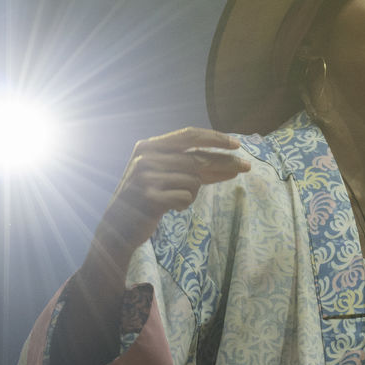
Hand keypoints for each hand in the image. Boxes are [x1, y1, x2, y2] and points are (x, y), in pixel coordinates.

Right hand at [90, 127, 248, 268]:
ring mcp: (147, 177)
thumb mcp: (162, 174)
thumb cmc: (145, 199)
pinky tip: (169, 208)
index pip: (189, 135)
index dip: (215, 138)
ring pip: (194, 180)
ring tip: (174, 199)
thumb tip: (230, 162)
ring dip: (191, 193)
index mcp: (148, 146)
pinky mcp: (150, 197)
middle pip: (197, 158)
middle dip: (225, 163)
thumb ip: (189, 165)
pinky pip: (186, 198)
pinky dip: (183, 205)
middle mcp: (146, 157)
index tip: (237, 144)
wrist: (117, 228)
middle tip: (247, 168)